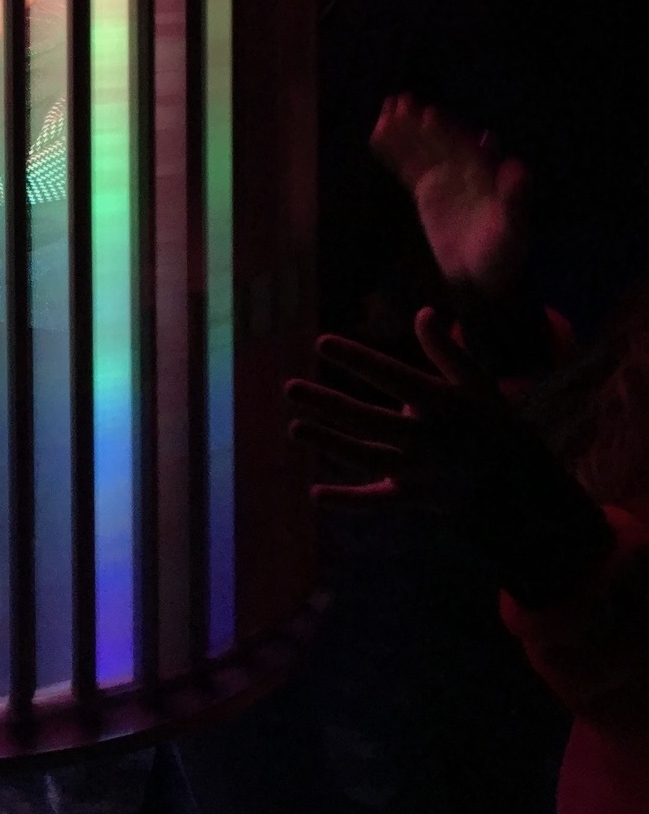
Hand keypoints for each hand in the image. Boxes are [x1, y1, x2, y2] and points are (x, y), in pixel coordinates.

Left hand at [285, 308, 530, 512]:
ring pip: (365, 458)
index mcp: (443, 405)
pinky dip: (347, 502)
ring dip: (328, 443)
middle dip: (327, 403)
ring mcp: (419, 472)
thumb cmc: (495, 425)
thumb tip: (423, 312)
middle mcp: (428, 440)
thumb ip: (447, 350)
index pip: (392, 377)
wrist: (524, 489)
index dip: (357, 359)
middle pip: (368, 420)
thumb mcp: (478, 384)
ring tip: (294, 427)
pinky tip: (315, 494)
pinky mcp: (414, 498)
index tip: (322, 342)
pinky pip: (377, 502)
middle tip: (289, 387)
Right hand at [370, 94, 527, 301]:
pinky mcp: (426, 189)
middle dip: (422, 122)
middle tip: (402, 101)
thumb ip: (515, 199)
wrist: (480, 275)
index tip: (429, 113)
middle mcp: (465, 168)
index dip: (448, 130)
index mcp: (486, 173)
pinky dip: (393, 151)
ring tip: (385, 108)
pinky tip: (377, 132)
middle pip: (440, 140)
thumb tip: (518, 166)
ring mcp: (444, 177)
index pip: (464, 146)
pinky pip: (407, 166)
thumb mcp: (512, 229)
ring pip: (421, 148)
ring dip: (404, 129)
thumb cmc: (502, 254)